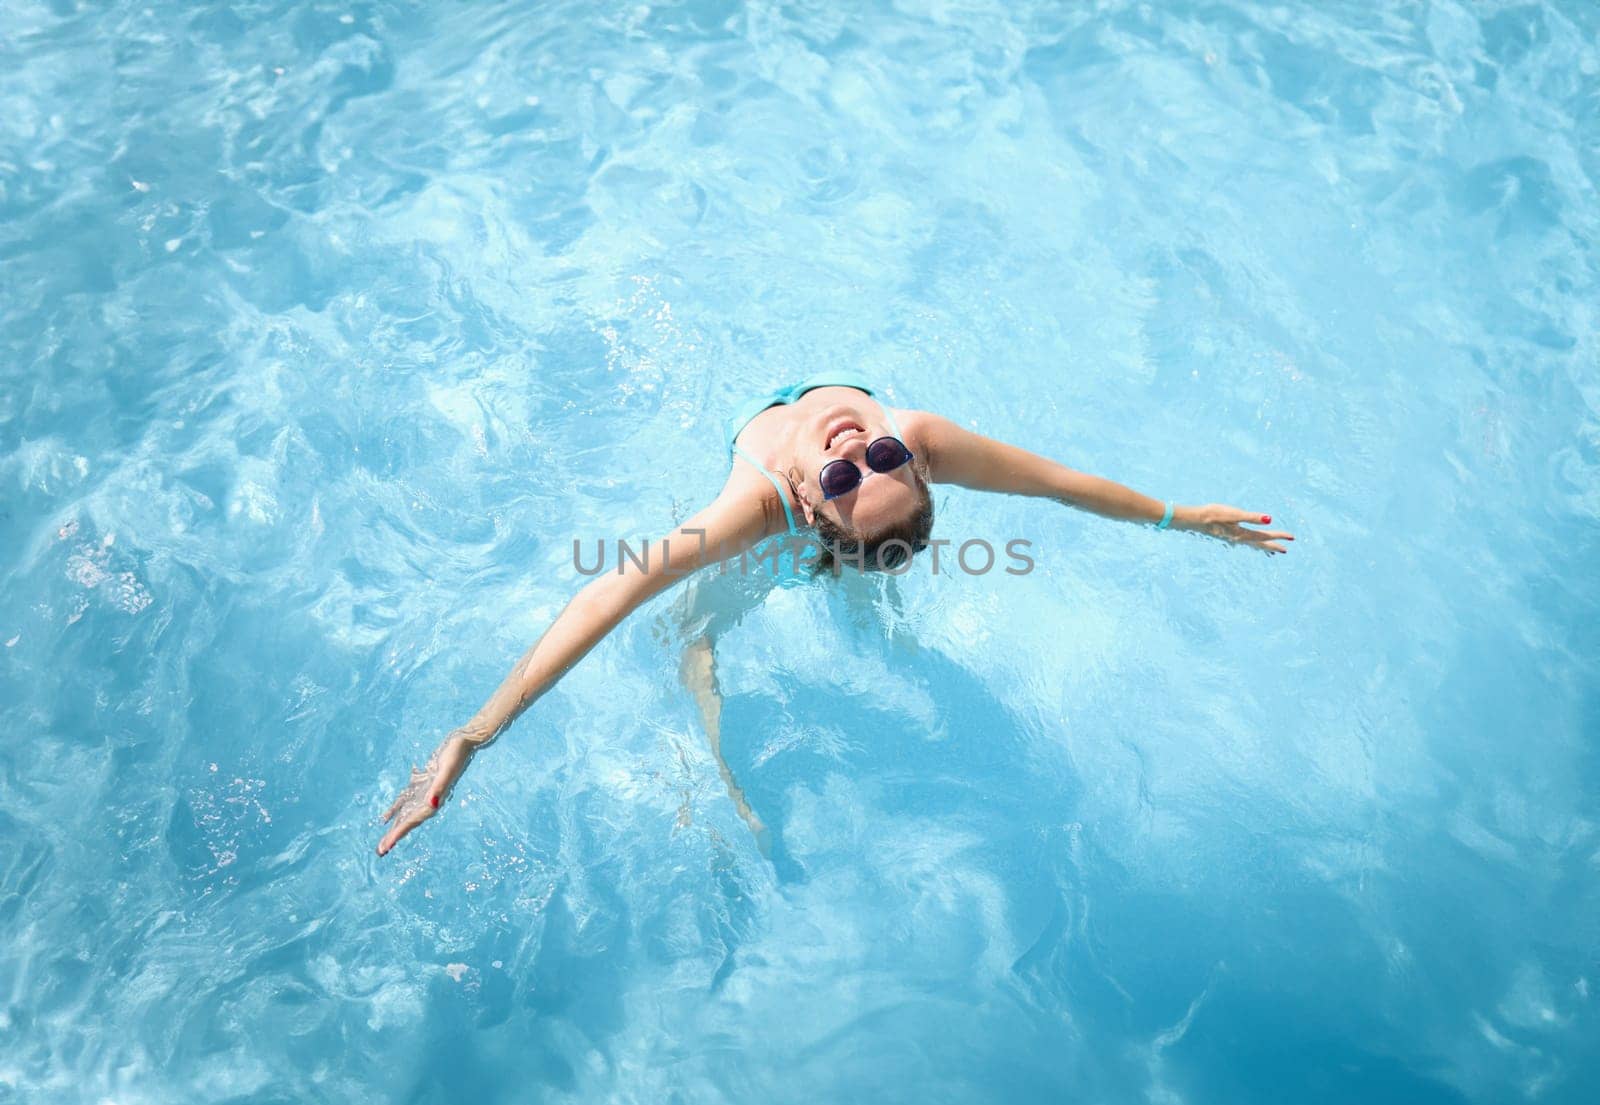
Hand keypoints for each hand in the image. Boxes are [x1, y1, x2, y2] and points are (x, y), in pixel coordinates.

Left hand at [376, 730, 481, 856]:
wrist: (463, 742)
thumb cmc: (455, 754)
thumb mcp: (446, 770)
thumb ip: (439, 787)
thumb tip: (432, 804)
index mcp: (433, 800)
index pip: (412, 820)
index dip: (399, 833)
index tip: (387, 846)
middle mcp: (428, 800)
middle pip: (408, 822)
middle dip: (395, 836)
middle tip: (380, 851)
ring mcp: (423, 793)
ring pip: (405, 814)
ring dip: (394, 827)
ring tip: (383, 842)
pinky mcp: (421, 785)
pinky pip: (404, 801)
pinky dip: (395, 810)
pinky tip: (386, 818)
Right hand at [1173, 504, 1294, 553]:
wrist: (1194, 520)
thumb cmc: (1213, 514)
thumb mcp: (1234, 514)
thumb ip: (1252, 517)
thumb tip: (1270, 519)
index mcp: (1243, 534)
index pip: (1265, 536)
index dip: (1279, 536)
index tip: (1292, 537)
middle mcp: (1239, 539)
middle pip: (1260, 544)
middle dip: (1273, 546)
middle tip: (1285, 550)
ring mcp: (1232, 538)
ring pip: (1252, 544)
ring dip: (1263, 547)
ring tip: (1271, 551)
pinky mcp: (1227, 535)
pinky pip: (1245, 542)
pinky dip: (1252, 543)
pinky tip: (1249, 541)